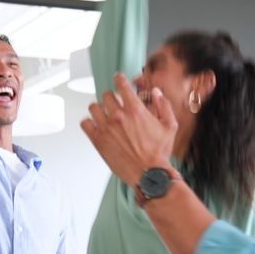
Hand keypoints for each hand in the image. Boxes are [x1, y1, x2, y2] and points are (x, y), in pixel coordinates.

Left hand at [81, 73, 176, 189]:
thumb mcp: (170, 126)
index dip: (119, 79)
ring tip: (103, 114)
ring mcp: (106, 128)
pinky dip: (88, 123)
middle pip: (106, 95)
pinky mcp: (98, 141)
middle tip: (114, 104)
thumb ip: (163, 106)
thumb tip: (156, 93)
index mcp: (135, 109)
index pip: (121, 84)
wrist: (149, 174)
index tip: (118, 79)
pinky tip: (95, 126)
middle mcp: (119, 116)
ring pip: (93, 107)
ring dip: (98, 108)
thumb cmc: (159, 153)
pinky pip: (85, 123)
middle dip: (111, 98)